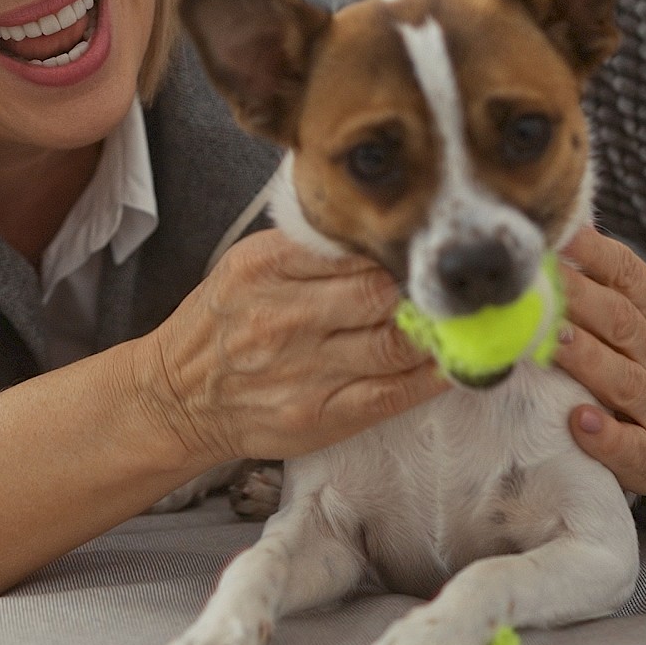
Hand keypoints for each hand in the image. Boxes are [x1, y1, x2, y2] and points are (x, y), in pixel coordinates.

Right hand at [142, 230, 443, 465]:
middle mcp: (284, 318)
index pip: (353, 249)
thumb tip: (382, 228)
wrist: (179, 396)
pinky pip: (393, 394)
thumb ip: (309, 247)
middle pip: (381, 294)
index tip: (431, 246)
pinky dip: (432, 377)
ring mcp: (304, 371)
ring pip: (395, 345)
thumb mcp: (250, 265)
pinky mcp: (321, 416)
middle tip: (457, 284)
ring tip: (467, 319)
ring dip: (439, 332)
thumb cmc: (224, 322)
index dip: (400, 247)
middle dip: (425, 289)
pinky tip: (454, 362)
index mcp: (267, 267)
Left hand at [551, 229, 645, 496]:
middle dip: (578, 300)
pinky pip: (628, 446)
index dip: (595, 254)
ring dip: (587, 359)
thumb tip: (567, 238)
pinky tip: (580, 422)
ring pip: (622, 380)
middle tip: (537, 284)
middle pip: (620, 323)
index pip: (630, 277)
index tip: (560, 236)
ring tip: (553, 343)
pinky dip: (604, 436)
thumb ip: (622, 286)